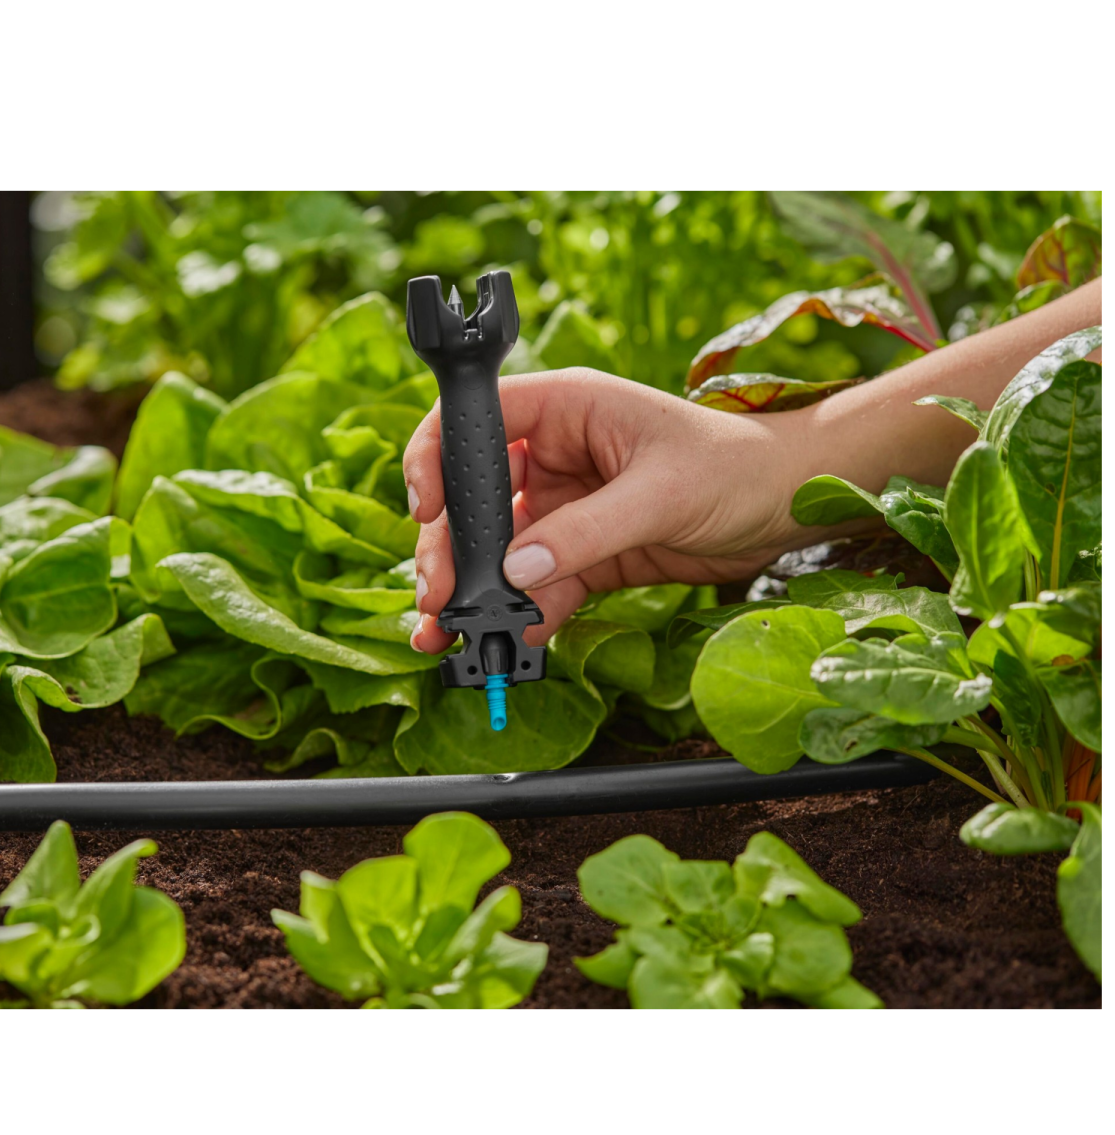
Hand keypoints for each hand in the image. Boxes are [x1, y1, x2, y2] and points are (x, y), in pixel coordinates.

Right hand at [403, 368, 816, 651]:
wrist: (790, 506)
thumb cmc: (737, 466)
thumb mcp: (660, 493)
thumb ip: (587, 531)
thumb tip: (517, 570)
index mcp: (566, 409)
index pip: (475, 418)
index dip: (436, 457)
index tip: (426, 508)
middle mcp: (554, 455)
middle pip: (475, 498)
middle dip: (450, 549)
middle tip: (436, 599)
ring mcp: (568, 508)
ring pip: (501, 551)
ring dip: (476, 593)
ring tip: (451, 634)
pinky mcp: (587, 552)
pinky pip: (541, 585)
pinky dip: (523, 614)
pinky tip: (509, 643)